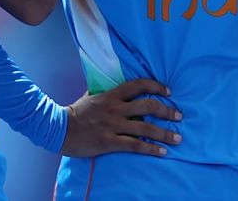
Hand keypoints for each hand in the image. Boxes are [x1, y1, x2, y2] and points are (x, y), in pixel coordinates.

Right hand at [60, 78, 181, 157]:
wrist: (59, 129)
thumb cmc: (75, 113)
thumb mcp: (90, 96)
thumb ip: (105, 93)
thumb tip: (115, 88)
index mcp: (111, 96)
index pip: (137, 85)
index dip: (155, 86)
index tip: (168, 91)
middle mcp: (115, 109)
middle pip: (147, 106)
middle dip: (166, 111)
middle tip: (179, 115)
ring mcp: (112, 125)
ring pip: (145, 128)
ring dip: (165, 133)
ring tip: (178, 138)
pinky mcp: (109, 142)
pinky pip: (135, 145)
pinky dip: (151, 149)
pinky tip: (162, 152)